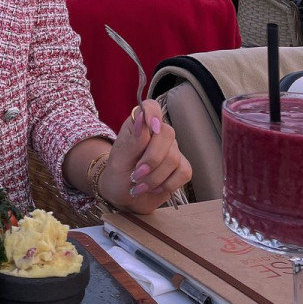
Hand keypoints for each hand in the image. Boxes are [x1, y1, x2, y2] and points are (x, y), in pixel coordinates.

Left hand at [97, 101, 190, 215]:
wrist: (123, 196)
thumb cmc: (118, 173)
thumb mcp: (119, 159)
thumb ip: (132, 141)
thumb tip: (142, 117)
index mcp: (139, 125)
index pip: (151, 107)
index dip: (153, 113)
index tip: (151, 127)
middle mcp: (158, 134)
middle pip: (168, 135)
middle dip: (152, 159)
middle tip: (136, 175)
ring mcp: (172, 150)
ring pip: (174, 158)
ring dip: (155, 177)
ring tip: (140, 185)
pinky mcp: (180, 168)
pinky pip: (184, 172)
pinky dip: (167, 184)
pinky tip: (154, 188)